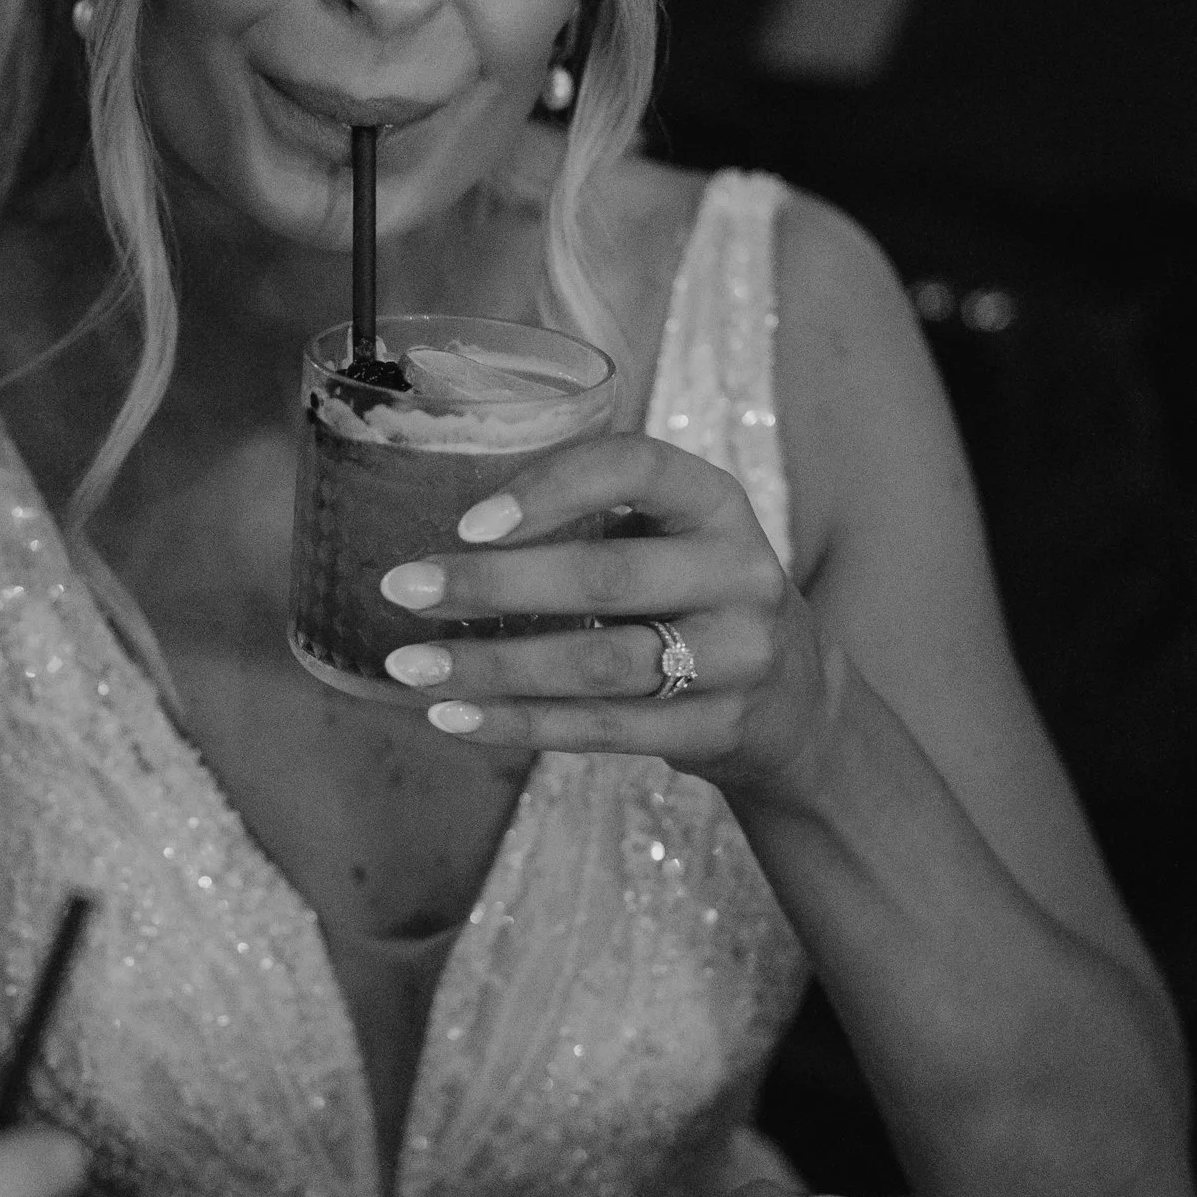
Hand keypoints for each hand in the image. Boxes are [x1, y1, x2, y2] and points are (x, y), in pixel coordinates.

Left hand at [378, 433, 838, 795]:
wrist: (794, 699)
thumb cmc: (692, 595)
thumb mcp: (671, 535)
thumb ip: (591, 518)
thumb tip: (438, 521)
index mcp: (715, 502)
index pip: (636, 467)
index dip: (551, 488)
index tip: (467, 521)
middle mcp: (738, 572)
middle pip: (606, 576)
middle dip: (492, 585)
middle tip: (402, 588)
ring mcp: (737, 656)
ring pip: (599, 665)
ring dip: (493, 667)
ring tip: (409, 667)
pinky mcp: (718, 727)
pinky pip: (605, 729)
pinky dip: (521, 724)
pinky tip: (456, 719)